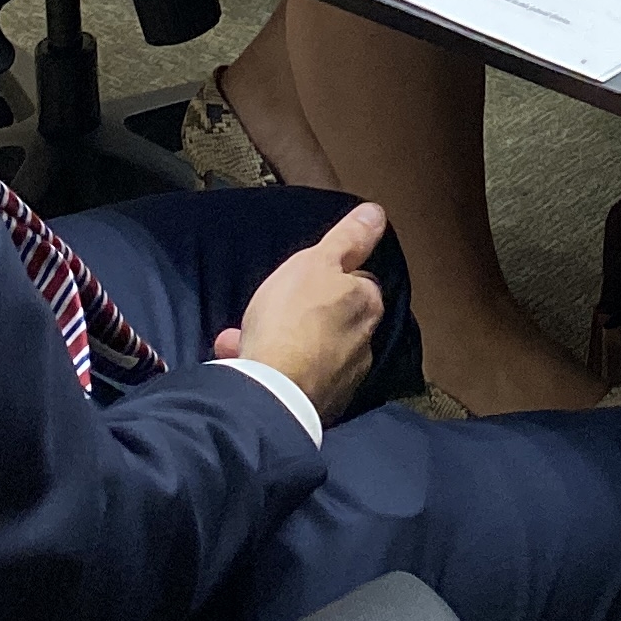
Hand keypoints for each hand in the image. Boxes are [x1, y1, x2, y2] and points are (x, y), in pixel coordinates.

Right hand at [222, 200, 389, 419]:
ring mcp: (342, 380)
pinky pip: (294, 378)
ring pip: (309, 351)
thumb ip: (347, 239)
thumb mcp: (316, 262)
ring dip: (283, 343)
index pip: (359, 282)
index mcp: (367, 307)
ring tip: (243, 339)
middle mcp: (364, 345)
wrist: (270, 394)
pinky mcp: (318, 407)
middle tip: (270, 311)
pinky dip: (274, 369)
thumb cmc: (292, 318)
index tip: (305, 279)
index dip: (332, 277)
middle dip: (303, 314)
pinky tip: (243, 363)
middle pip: (334, 319)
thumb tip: (377, 212)